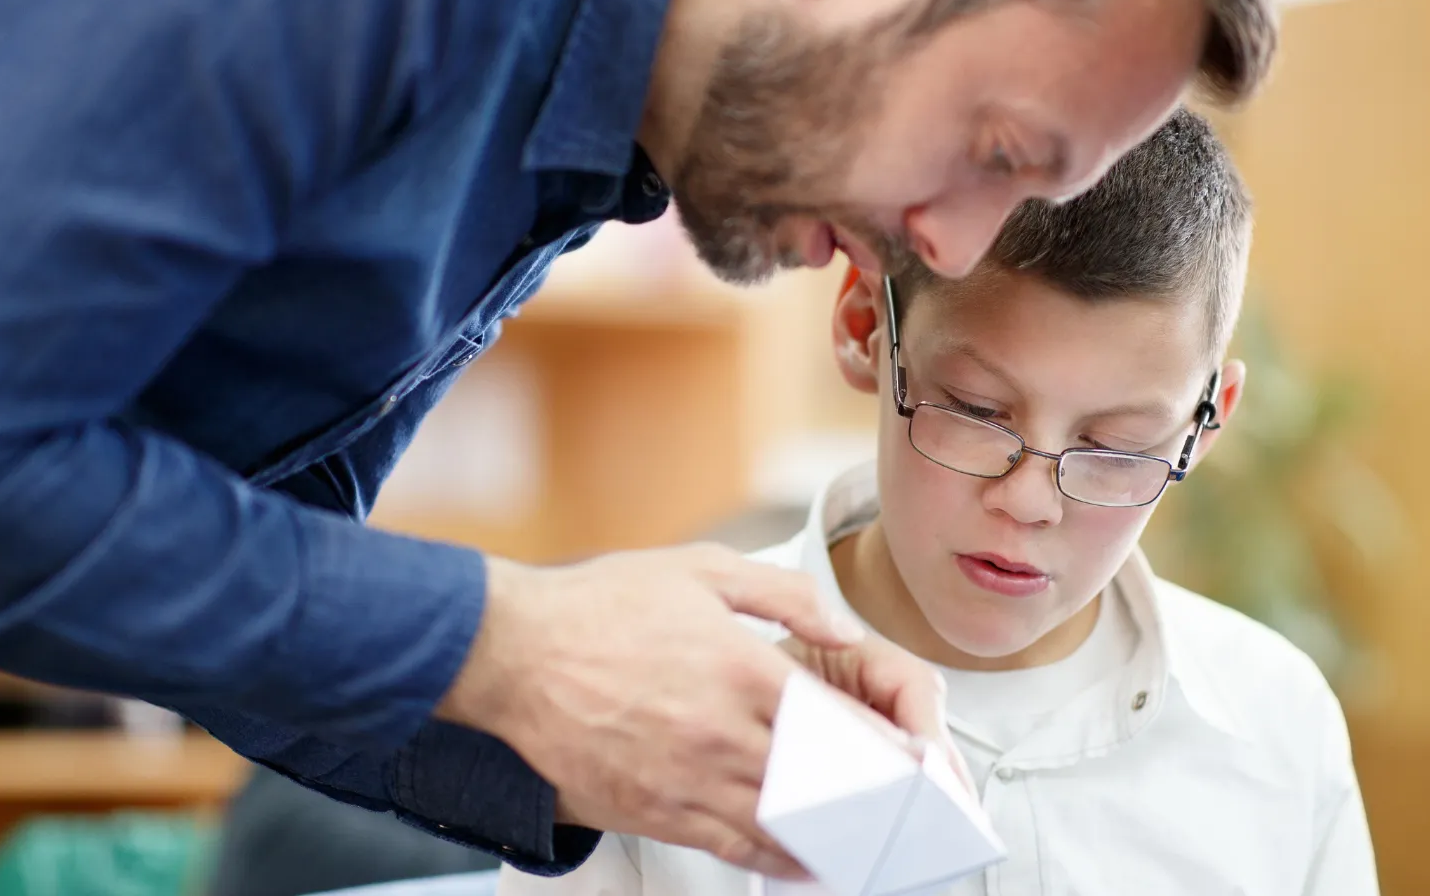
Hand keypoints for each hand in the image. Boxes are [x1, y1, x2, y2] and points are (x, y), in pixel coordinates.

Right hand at [434, 543, 942, 876]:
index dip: (886, 748)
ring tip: (866, 842)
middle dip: (871, 800)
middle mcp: (721, 733)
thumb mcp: (700, 570)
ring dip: (831, 838)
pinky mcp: (654, 810)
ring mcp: (687, 779)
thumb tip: (841, 621)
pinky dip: (776, 860)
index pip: (838, 723)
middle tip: (904, 810)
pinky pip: (731, 848)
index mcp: (741, 670)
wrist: (515, 652)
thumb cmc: (600, 607)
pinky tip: (800, 859)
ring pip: (782, 827)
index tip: (915, 760)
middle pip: (823, 784)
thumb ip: (783, 594)